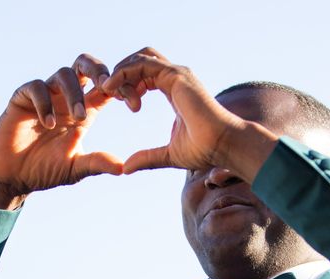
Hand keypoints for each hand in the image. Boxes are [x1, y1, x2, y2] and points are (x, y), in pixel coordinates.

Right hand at [0, 54, 122, 208]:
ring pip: (64, 74)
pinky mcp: (22, 99)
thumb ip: (97, 163)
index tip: (134, 105)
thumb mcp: (76, 168)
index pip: (107, 89)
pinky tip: (48, 123)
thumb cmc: (46, 171)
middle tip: (107, 86)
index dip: (122, 89)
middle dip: (99, 70)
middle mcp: (66, 98)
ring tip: (79, 118)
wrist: (13, 177)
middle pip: (85, 66)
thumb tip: (124, 168)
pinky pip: (36, 88)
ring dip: (74, 93)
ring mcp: (45, 96)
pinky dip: (45, 102)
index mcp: (84, 110)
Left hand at [103, 48, 277, 182]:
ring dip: (119, 71)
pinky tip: (112, 89)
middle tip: (106, 93)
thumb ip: (147, 158)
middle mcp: (176, 78)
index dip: (127, 84)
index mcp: (174, 91)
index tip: (115, 101)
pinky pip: (142, 64)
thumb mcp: (168, 155)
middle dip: (120, 73)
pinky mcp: (176, 75)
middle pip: (140, 60)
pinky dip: (123, 72)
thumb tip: (126, 169)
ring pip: (139, 58)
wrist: (223, 145)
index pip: (145, 75)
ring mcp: (177, 74)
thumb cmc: (204, 150)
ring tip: (106, 90)